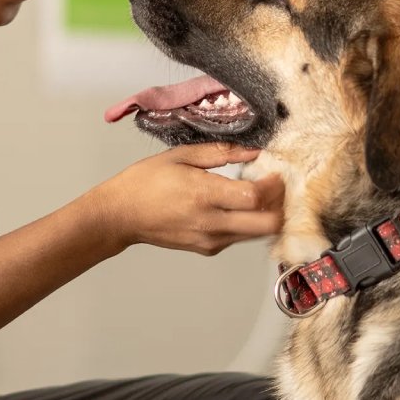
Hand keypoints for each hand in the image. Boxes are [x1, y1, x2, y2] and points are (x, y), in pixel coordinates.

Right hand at [91, 143, 284, 255]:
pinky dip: (248, 222)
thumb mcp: (180, 156)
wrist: (120, 216)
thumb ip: (221, 153)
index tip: (275, 172)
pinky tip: (238, 205)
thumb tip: (252, 151)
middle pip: (267, 224)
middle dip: (279, 205)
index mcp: (204, 195)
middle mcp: (211, 223)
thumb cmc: (145, 182)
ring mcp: (210, 239)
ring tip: (259, 193)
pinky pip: (240, 237)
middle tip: (276, 187)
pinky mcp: (208, 249)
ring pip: (257, 234)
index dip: (273, 185)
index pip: (255, 197)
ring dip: (266, 214)